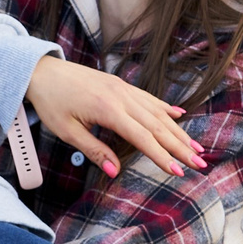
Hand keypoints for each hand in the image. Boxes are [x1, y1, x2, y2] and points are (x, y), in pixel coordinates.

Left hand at [25, 57, 206, 179]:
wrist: (41, 71)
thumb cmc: (51, 102)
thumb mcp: (67, 131)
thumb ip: (94, 151)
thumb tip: (116, 172)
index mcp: (108, 110)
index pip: (142, 138)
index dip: (162, 156)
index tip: (179, 172)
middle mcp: (121, 97)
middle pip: (158, 126)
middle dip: (180, 147)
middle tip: (201, 163)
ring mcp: (123, 88)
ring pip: (158, 112)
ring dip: (178, 131)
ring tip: (196, 147)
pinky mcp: (121, 84)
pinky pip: (149, 98)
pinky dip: (166, 108)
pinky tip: (179, 116)